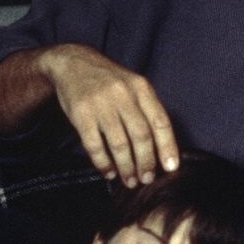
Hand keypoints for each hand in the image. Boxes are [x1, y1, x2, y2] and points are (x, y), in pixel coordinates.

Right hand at [38, 43, 178, 186]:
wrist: (72, 63)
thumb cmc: (109, 81)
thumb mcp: (133, 86)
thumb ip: (147, 110)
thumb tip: (162, 148)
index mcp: (141, 88)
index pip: (161, 122)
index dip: (167, 147)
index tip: (170, 168)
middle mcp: (123, 95)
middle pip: (141, 136)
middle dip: (146, 163)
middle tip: (147, 179)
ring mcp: (101, 104)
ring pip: (119, 144)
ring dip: (127, 167)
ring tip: (130, 180)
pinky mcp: (81, 114)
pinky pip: (95, 145)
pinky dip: (103, 163)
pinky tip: (109, 172)